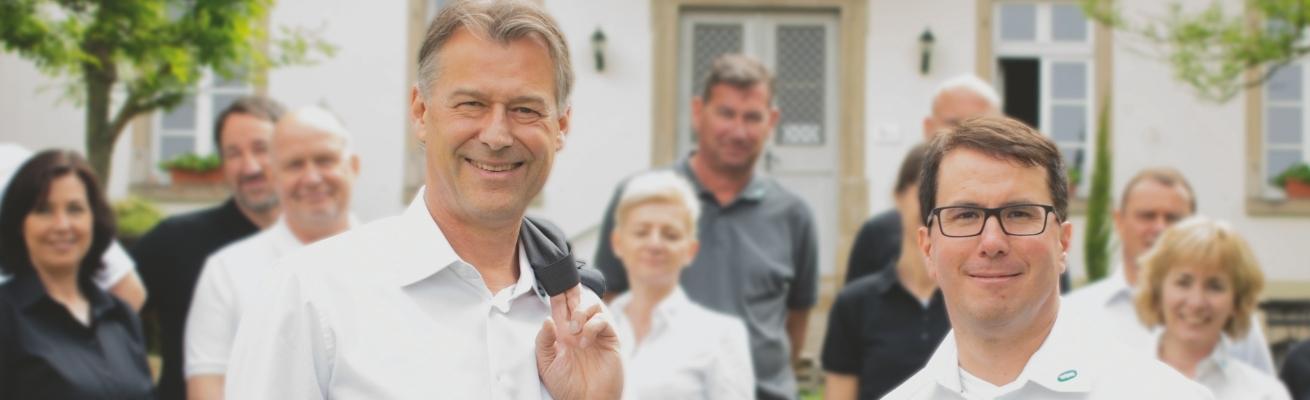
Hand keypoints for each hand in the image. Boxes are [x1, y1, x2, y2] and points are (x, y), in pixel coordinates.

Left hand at [536, 285, 622, 399]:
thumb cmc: (566, 386)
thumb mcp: (546, 364)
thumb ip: (543, 341)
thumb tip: (547, 319)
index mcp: (562, 333)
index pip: (560, 306)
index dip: (558, 293)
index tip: (553, 282)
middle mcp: (579, 330)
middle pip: (577, 300)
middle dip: (571, 291)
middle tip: (567, 289)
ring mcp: (595, 333)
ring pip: (592, 305)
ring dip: (581, 312)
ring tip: (573, 330)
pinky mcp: (610, 338)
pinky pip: (603, 320)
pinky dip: (592, 326)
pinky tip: (584, 341)